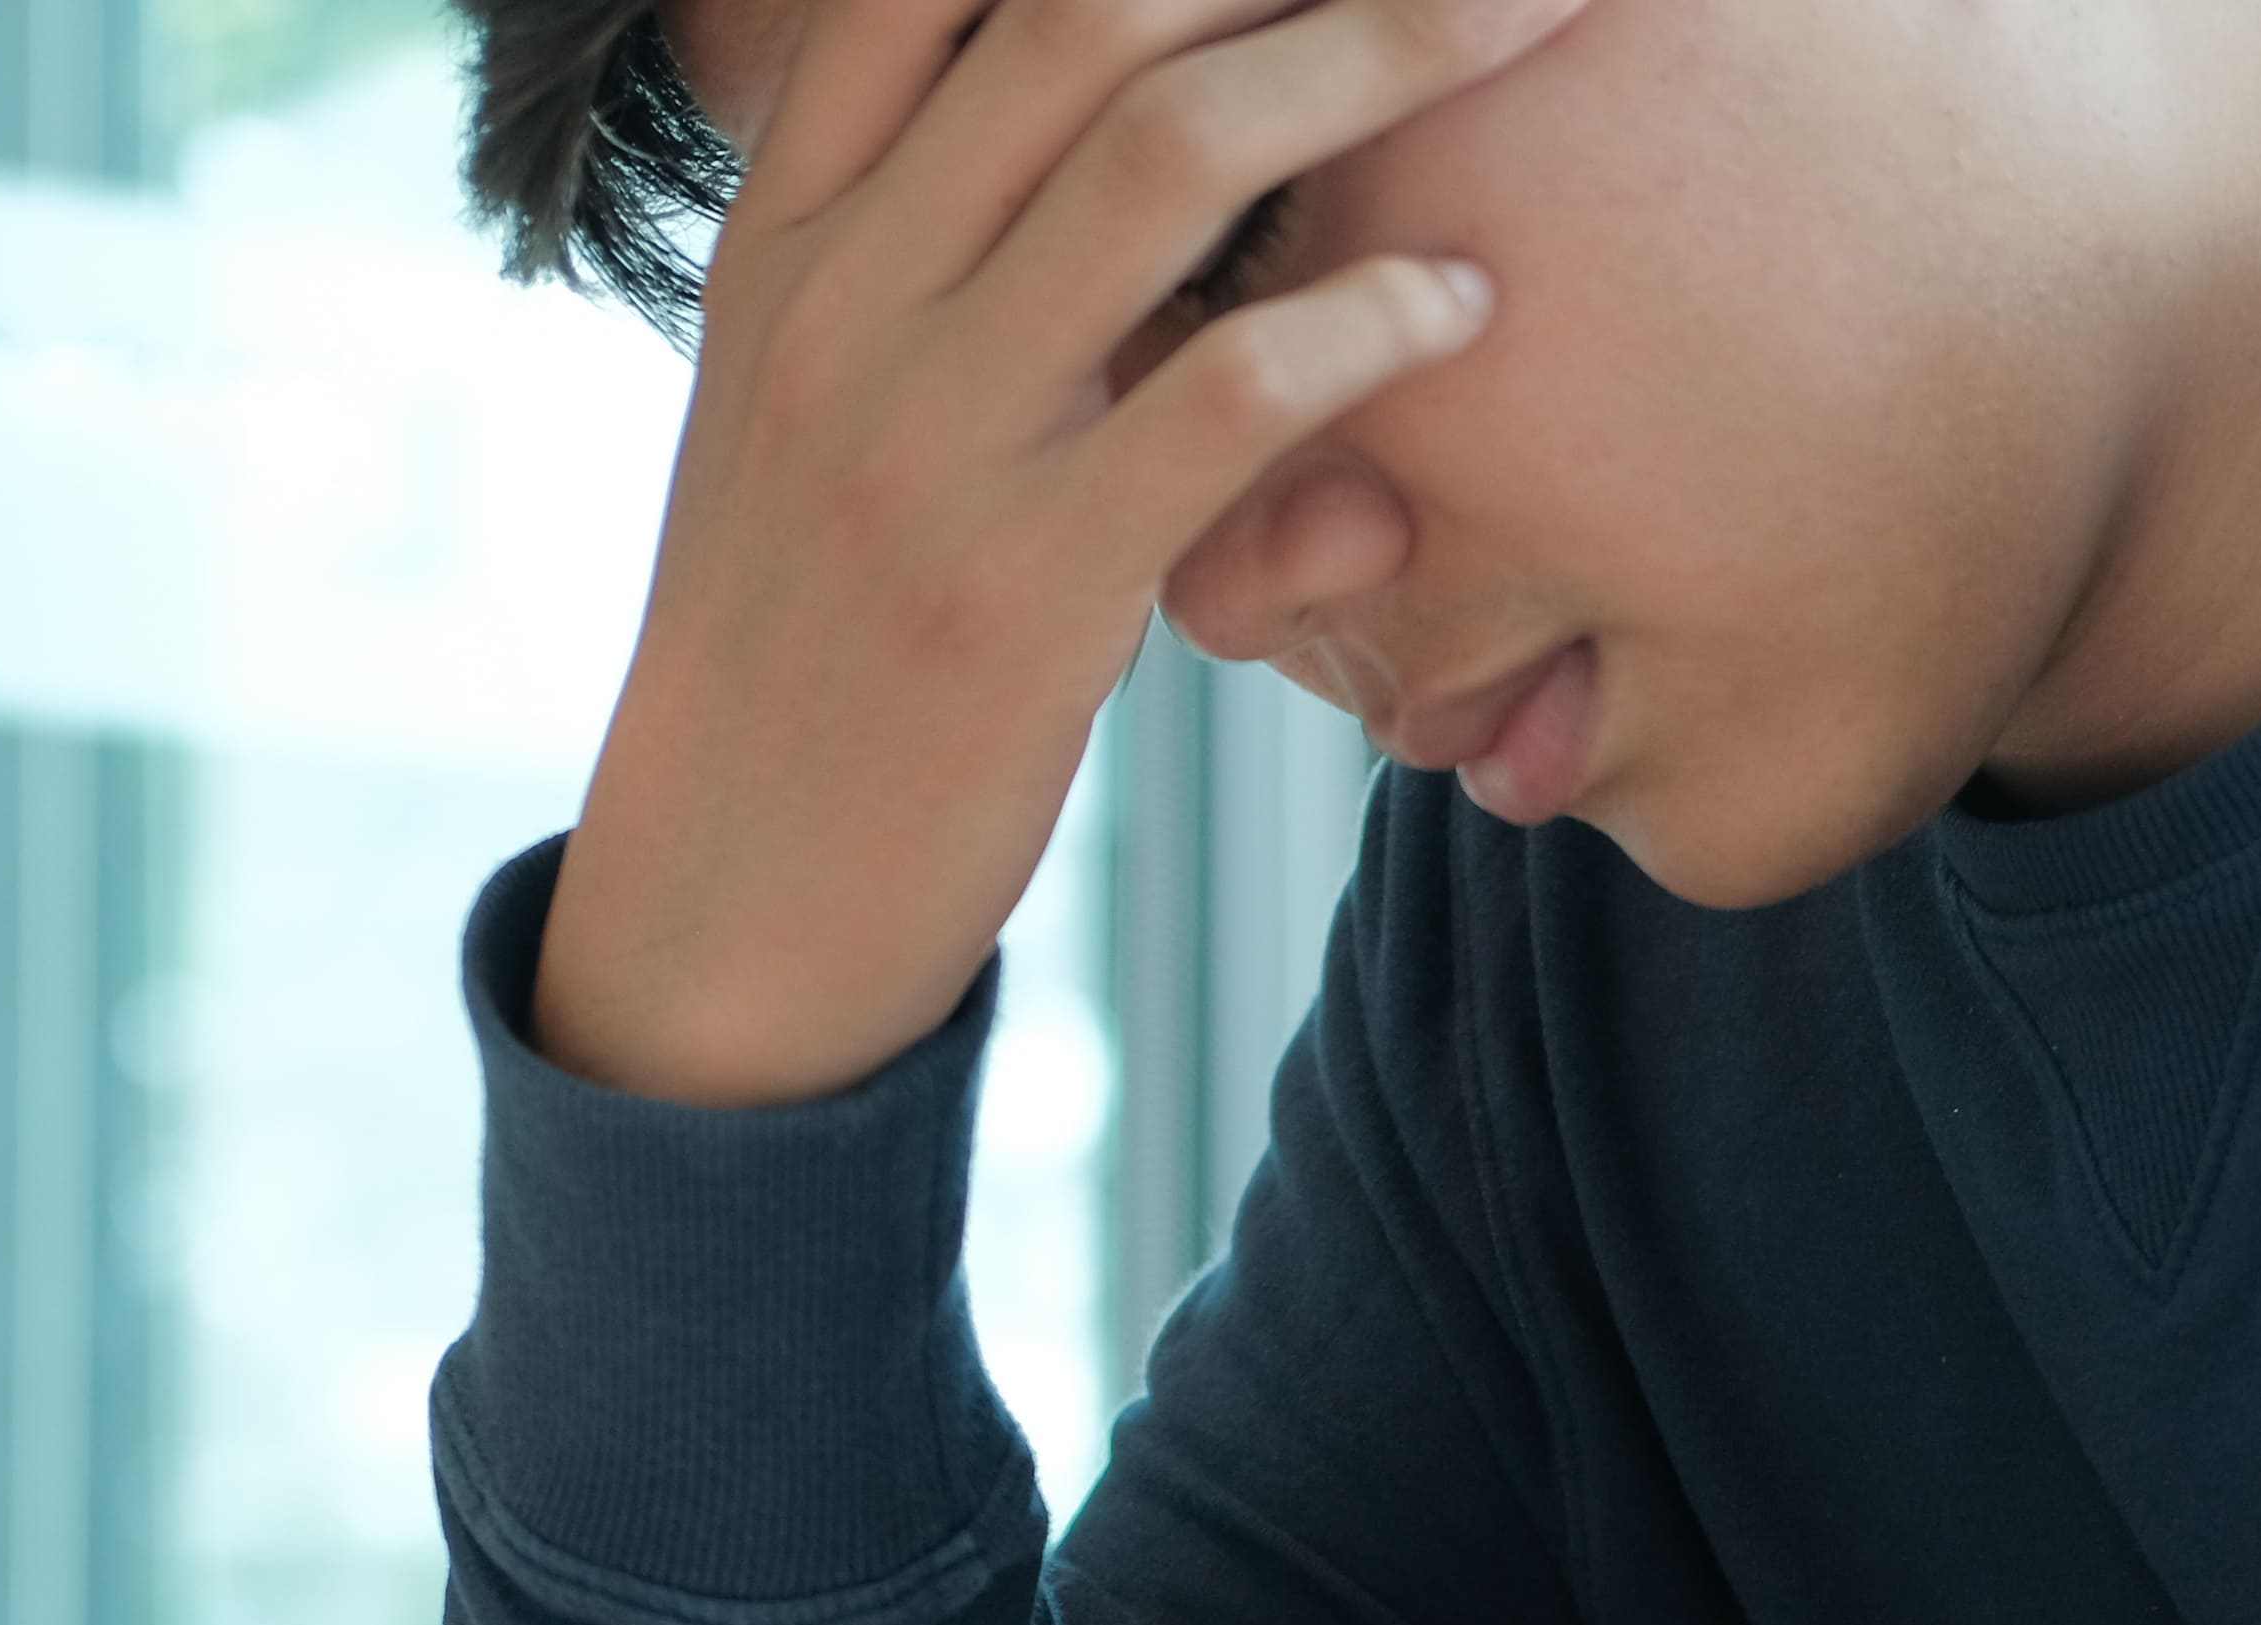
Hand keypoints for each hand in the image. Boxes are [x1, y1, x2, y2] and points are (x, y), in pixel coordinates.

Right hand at [532, 0, 1589, 1107]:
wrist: (727, 901)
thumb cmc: (820, 650)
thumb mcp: (819, 413)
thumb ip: (928, 263)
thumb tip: (1121, 154)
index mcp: (789, 238)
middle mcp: (843, 299)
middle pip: (1089, 15)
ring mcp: (925, 440)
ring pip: (1166, 160)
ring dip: (1379, 61)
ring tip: (1533, 26)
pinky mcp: (1020, 592)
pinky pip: (1219, 396)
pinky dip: (1366, 322)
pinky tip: (1465, 304)